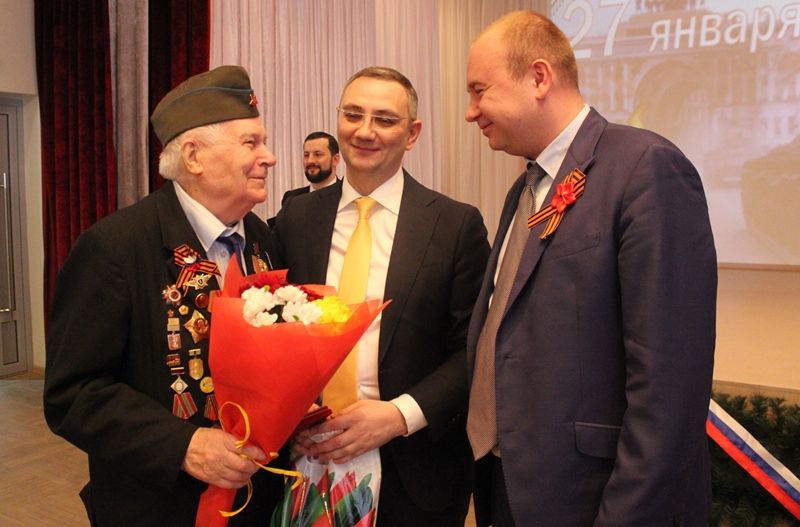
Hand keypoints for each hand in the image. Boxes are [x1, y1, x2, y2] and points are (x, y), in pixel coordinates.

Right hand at [181, 427, 265, 487]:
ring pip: (238, 476)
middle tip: (257, 464)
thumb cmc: (203, 438)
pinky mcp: (211, 479)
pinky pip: (229, 484)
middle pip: (243, 465)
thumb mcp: (219, 432)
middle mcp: (221, 456)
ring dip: (248, 475)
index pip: (244, 448)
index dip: (256, 453)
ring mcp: (216, 469)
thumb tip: (249, 444)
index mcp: (223, 441)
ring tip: (250, 472)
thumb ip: (234, 439)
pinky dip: (238, 483)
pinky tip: (242, 480)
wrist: (183, 449)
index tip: (263, 455)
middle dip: (254, 466)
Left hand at [293, 400, 407, 463]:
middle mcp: (356, 432)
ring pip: (340, 453)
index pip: (331, 426)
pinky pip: (350, 457)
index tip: (306, 432)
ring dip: (326, 456)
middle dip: (317, 447)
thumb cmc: (377, 409)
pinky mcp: (365, 449)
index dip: (316, 430)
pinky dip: (339, 460)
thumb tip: (329, 419)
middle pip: (333, 443)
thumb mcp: (359, 405)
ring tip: (315, 456)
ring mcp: (361, 443)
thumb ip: (343, 412)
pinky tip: (332, 460)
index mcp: (354, 418)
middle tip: (306, 448)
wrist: (396, 419)